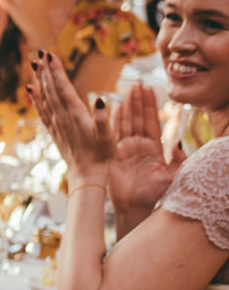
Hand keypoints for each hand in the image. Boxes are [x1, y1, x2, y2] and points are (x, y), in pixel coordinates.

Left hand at [29, 51, 115, 184]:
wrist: (87, 175)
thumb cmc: (102, 155)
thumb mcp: (107, 137)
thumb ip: (103, 119)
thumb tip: (100, 99)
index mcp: (75, 114)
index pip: (62, 87)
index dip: (56, 71)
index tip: (50, 55)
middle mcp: (62, 117)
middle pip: (51, 89)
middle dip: (46, 70)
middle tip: (41, 52)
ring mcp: (56, 124)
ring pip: (45, 97)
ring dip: (40, 80)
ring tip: (34, 64)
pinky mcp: (54, 130)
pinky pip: (42, 111)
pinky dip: (35, 98)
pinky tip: (31, 90)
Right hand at [106, 80, 180, 219]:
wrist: (136, 207)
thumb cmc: (155, 194)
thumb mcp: (172, 174)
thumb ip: (178, 158)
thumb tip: (177, 140)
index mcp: (153, 148)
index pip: (152, 121)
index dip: (151, 105)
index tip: (150, 88)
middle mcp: (138, 145)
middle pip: (138, 118)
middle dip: (138, 100)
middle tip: (137, 82)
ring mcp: (123, 149)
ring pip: (126, 123)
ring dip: (126, 106)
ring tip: (127, 90)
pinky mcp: (112, 155)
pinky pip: (112, 134)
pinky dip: (113, 121)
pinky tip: (113, 107)